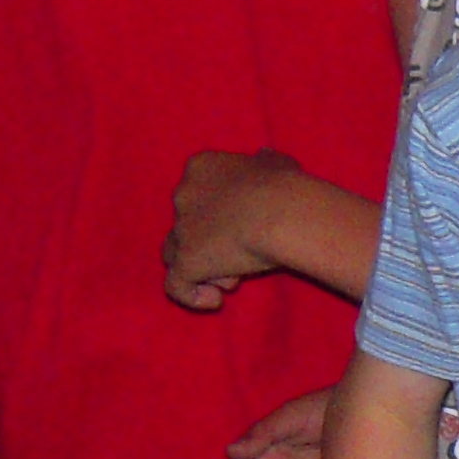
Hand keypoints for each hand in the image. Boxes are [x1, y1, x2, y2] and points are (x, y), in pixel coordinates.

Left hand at [165, 149, 298, 309]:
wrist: (280, 211)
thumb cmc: (284, 185)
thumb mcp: (278, 164)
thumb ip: (266, 162)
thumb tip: (264, 157)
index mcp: (201, 167)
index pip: (199, 191)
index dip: (221, 212)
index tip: (248, 223)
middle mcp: (183, 195)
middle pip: (187, 224)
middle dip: (214, 242)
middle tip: (246, 254)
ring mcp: (181, 230)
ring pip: (175, 253)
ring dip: (203, 267)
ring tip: (234, 277)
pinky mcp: (185, 262)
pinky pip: (176, 285)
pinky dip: (193, 295)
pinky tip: (216, 301)